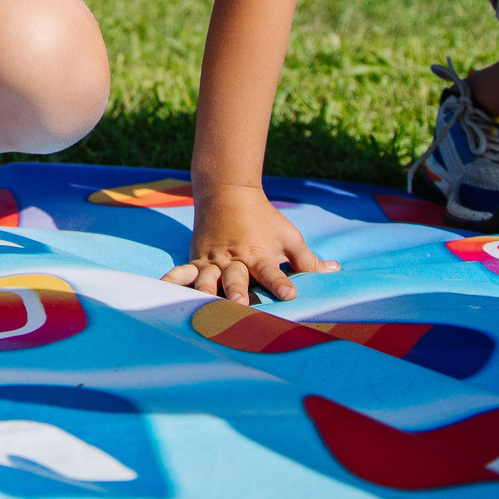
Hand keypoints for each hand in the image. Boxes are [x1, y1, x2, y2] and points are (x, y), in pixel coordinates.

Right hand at [163, 184, 338, 303]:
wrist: (227, 192)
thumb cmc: (264, 219)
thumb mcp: (289, 237)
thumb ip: (308, 260)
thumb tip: (335, 271)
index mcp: (260, 255)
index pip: (273, 272)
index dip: (281, 283)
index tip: (290, 295)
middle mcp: (235, 260)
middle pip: (236, 278)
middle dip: (237, 291)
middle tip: (239, 305)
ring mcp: (214, 260)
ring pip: (208, 278)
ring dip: (207, 292)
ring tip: (204, 306)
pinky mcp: (198, 260)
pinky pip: (184, 272)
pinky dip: (173, 280)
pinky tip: (162, 289)